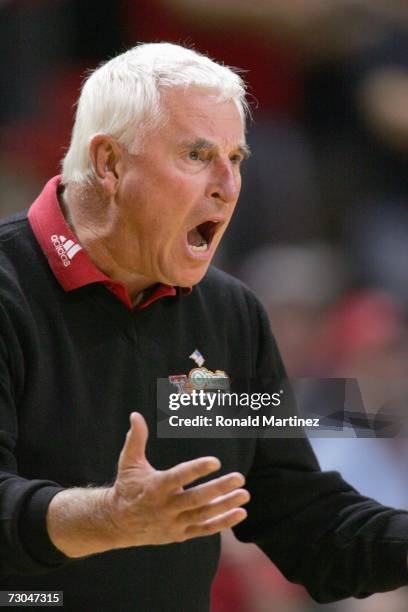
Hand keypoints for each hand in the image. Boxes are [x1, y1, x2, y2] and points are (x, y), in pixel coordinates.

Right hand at [106, 412, 249, 546]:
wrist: (117, 523)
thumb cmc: (127, 486)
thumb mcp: (129, 462)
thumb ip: (136, 439)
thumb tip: (136, 415)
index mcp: (154, 487)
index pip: (178, 477)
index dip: (197, 470)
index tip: (216, 461)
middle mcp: (164, 507)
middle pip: (196, 499)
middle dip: (219, 489)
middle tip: (240, 477)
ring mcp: (173, 523)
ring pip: (203, 515)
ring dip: (225, 506)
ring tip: (244, 494)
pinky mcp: (179, 534)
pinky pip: (204, 529)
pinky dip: (222, 523)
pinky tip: (240, 512)